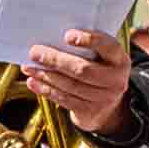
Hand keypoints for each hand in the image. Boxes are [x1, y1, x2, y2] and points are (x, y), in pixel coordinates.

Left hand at [20, 29, 134, 134]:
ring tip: (28, 67)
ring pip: (70, 86)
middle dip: (56, 60)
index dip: (89, 40)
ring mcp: (104, 98)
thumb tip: (51, 38)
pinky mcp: (90, 111)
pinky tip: (33, 82)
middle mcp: (116, 80)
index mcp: (119, 60)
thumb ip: (86, 48)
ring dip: (46, 75)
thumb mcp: (101, 58)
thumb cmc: (98, 70)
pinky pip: (64, 99)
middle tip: (34, 52)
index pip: (107, 47)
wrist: (107, 106)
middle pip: (83, 70)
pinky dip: (46, 90)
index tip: (67, 35)